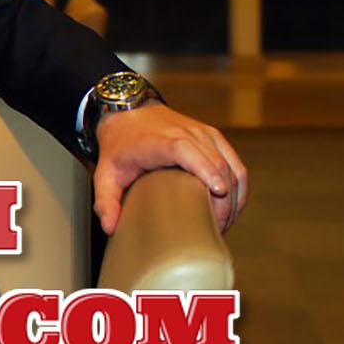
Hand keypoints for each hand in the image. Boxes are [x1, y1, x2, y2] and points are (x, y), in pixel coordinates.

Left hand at [92, 103, 247, 235]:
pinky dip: (238, 187)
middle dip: (223, 200)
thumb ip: (105, 200)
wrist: (130, 113)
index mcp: (159, 141)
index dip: (205, 169)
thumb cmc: (119, 146)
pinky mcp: (214, 137)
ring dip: (234, 197)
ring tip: (223, 224)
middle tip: (214, 230)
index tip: (218, 192)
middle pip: (216, 164)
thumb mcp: (105, 173)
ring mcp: (204, 134)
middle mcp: (186, 133)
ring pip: (232, 166)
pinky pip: (236, 164)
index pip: (187, 150)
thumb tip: (110, 227)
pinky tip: (231, 208)